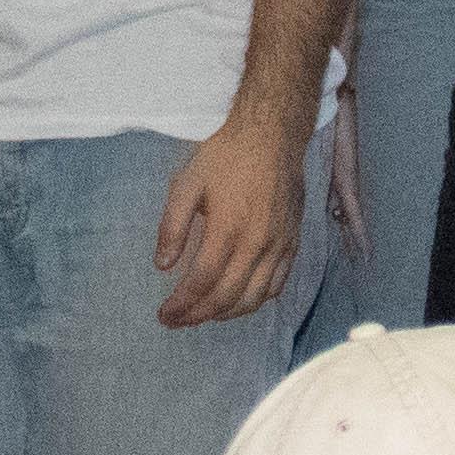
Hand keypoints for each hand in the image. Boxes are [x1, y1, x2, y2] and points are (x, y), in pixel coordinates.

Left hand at [155, 112, 300, 328]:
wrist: (272, 133)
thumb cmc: (226, 155)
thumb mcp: (188, 183)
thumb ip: (172, 226)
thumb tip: (162, 266)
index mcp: (228, 229)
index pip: (201, 282)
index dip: (181, 305)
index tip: (164, 314)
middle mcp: (257, 243)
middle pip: (226, 297)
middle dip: (198, 315)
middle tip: (177, 321)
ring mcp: (279, 245)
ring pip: (254, 298)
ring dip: (226, 314)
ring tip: (204, 315)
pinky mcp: (292, 242)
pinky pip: (277, 285)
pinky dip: (256, 301)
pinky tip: (239, 300)